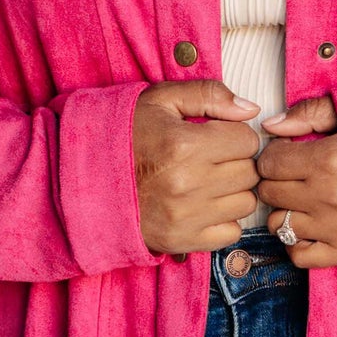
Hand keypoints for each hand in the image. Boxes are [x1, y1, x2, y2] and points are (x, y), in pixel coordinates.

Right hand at [134, 80, 260, 253]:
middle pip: (249, 173)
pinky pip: (231, 232)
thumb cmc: (125, 137)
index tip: (218, 136)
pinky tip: (203, 206)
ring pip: (246, 203)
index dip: (235, 134)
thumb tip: (250, 110)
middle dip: (236, 162)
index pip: (247, 140)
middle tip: (212, 159)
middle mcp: (187, 183)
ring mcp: (185, 216)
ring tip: (208, 182)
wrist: (86, 180)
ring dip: (233, 192)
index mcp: (184, 144)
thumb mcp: (161, 100)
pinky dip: (224, 220)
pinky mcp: (182, 241)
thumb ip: (209, 95)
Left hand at [256, 94, 336, 269]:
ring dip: (285, 211)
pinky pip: (298, 255)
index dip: (275, 154)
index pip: (269, 162)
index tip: (290, 153)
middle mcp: (326, 197)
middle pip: (269, 192)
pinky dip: (297, 242)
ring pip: (278, 224)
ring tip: (304, 200)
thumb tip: (272, 126)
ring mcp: (333, 228)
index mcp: (327, 160)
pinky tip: (311, 226)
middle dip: (276, 180)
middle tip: (296, 175)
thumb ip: (311, 113)